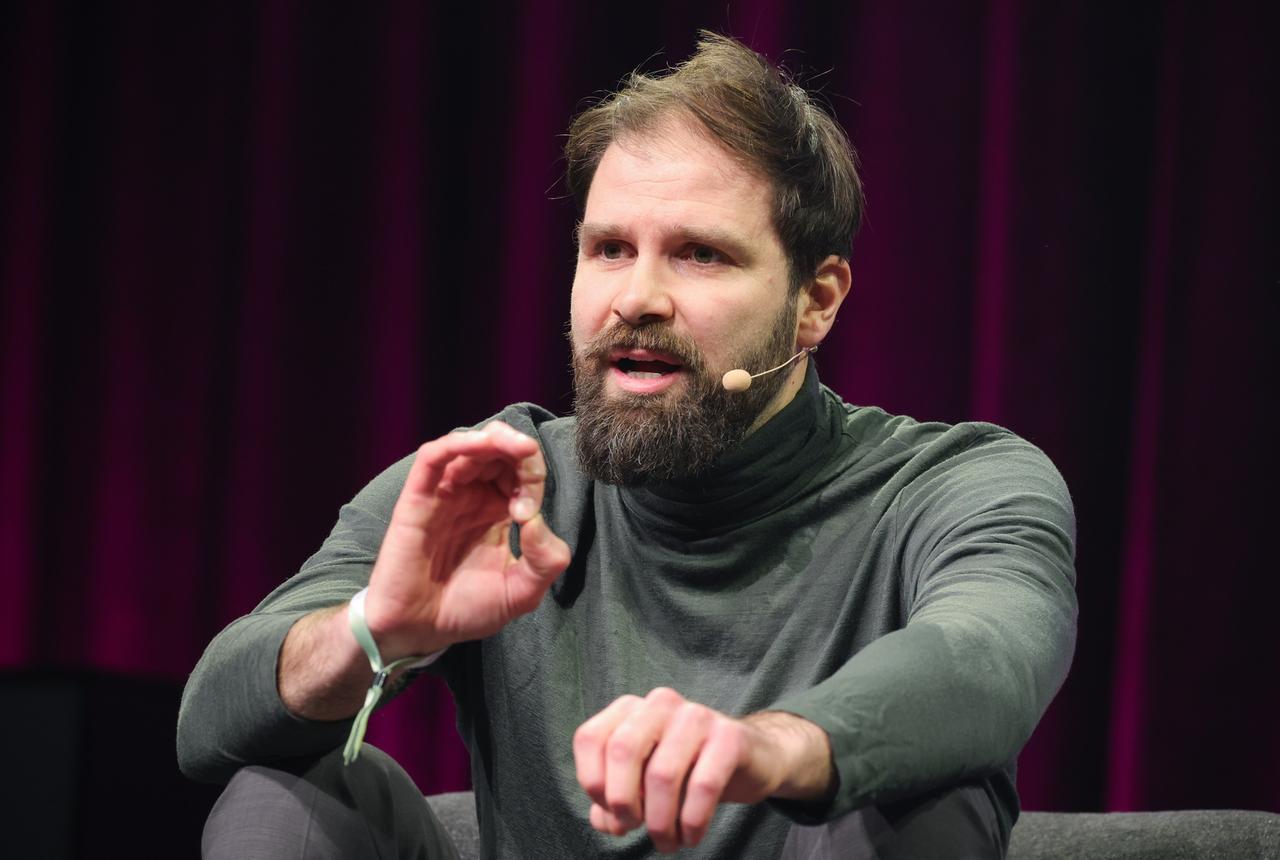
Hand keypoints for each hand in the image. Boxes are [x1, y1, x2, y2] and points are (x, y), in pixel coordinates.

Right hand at [361, 421, 571, 658]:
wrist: (420, 631)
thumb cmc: (467, 610)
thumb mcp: (522, 592)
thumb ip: (544, 561)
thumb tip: (536, 520)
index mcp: (500, 510)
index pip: (523, 472)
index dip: (535, 477)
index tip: (528, 514)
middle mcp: (473, 496)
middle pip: (499, 450)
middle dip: (522, 448)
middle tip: (529, 460)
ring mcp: (445, 494)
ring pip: (469, 445)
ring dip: (496, 438)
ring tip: (517, 446)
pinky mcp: (418, 498)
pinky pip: (433, 458)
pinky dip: (458, 443)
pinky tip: (480, 444)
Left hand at [573, 688, 832, 851]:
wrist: (752, 758)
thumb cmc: (688, 770)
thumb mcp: (645, 781)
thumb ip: (614, 800)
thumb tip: (606, 822)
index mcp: (632, 708)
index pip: (590, 738)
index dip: (592, 781)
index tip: (610, 811)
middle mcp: (661, 704)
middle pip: (623, 750)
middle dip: (622, 801)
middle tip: (635, 828)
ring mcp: (697, 716)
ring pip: (663, 774)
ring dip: (660, 822)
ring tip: (667, 842)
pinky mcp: (730, 737)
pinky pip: (703, 784)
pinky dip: (692, 821)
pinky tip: (692, 836)